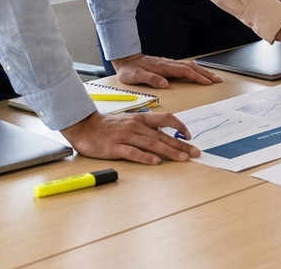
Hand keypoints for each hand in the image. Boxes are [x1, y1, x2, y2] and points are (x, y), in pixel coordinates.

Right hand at [60, 111, 194, 164]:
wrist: (84, 126)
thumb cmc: (107, 126)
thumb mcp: (129, 121)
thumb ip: (145, 127)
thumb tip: (163, 135)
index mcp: (141, 119)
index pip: (166, 119)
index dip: (180, 127)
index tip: (190, 136)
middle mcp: (136, 126)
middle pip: (163, 136)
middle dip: (181, 145)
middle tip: (196, 153)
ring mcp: (126, 137)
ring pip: (152, 144)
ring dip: (169, 152)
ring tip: (183, 159)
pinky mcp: (115, 148)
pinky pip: (133, 152)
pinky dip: (145, 157)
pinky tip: (156, 161)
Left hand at [111, 53, 220, 88]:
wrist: (125, 59)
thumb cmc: (129, 70)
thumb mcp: (135, 76)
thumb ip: (150, 79)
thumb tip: (165, 83)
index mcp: (163, 67)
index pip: (184, 71)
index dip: (197, 77)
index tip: (207, 83)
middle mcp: (169, 64)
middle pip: (192, 67)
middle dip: (206, 74)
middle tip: (218, 80)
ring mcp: (169, 63)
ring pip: (190, 66)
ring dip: (203, 71)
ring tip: (214, 77)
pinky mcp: (168, 65)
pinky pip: (186, 66)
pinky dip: (196, 69)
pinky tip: (200, 72)